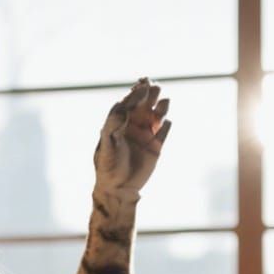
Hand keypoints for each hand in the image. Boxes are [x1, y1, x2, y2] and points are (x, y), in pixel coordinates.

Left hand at [94, 78, 170, 199]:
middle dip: (151, 93)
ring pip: (157, 114)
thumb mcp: (107, 141)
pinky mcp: (156, 146)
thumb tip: (126, 101)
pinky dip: (166, 125)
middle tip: (155, 87)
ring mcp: (146, 134)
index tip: (143, 85)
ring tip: (162, 104)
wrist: (117, 188)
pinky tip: (165, 123)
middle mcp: (133, 125)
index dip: (137, 91)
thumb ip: (115, 121)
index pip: (130, 100)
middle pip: (146, 102)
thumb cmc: (108, 165)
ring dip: (161, 106)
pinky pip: (165, 130)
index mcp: (119, 122)